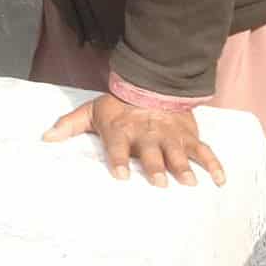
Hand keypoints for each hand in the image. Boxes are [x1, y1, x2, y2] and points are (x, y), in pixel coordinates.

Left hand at [43, 94, 225, 187]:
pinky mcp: (189, 136)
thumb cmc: (119, 105)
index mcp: (122, 131)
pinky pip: (204, 151)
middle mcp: (147, 134)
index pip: (119, 146)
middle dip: (155, 166)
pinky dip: (214, 165)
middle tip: (158, 180)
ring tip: (187, 181)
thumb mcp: (92, 111)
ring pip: (178, 152)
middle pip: (152, 153)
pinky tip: (220, 180)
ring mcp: (170, 136)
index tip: (122, 174)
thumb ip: (70, 126)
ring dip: (182, 167)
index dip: (120, 160)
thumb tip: (46, 138)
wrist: (151, 84)